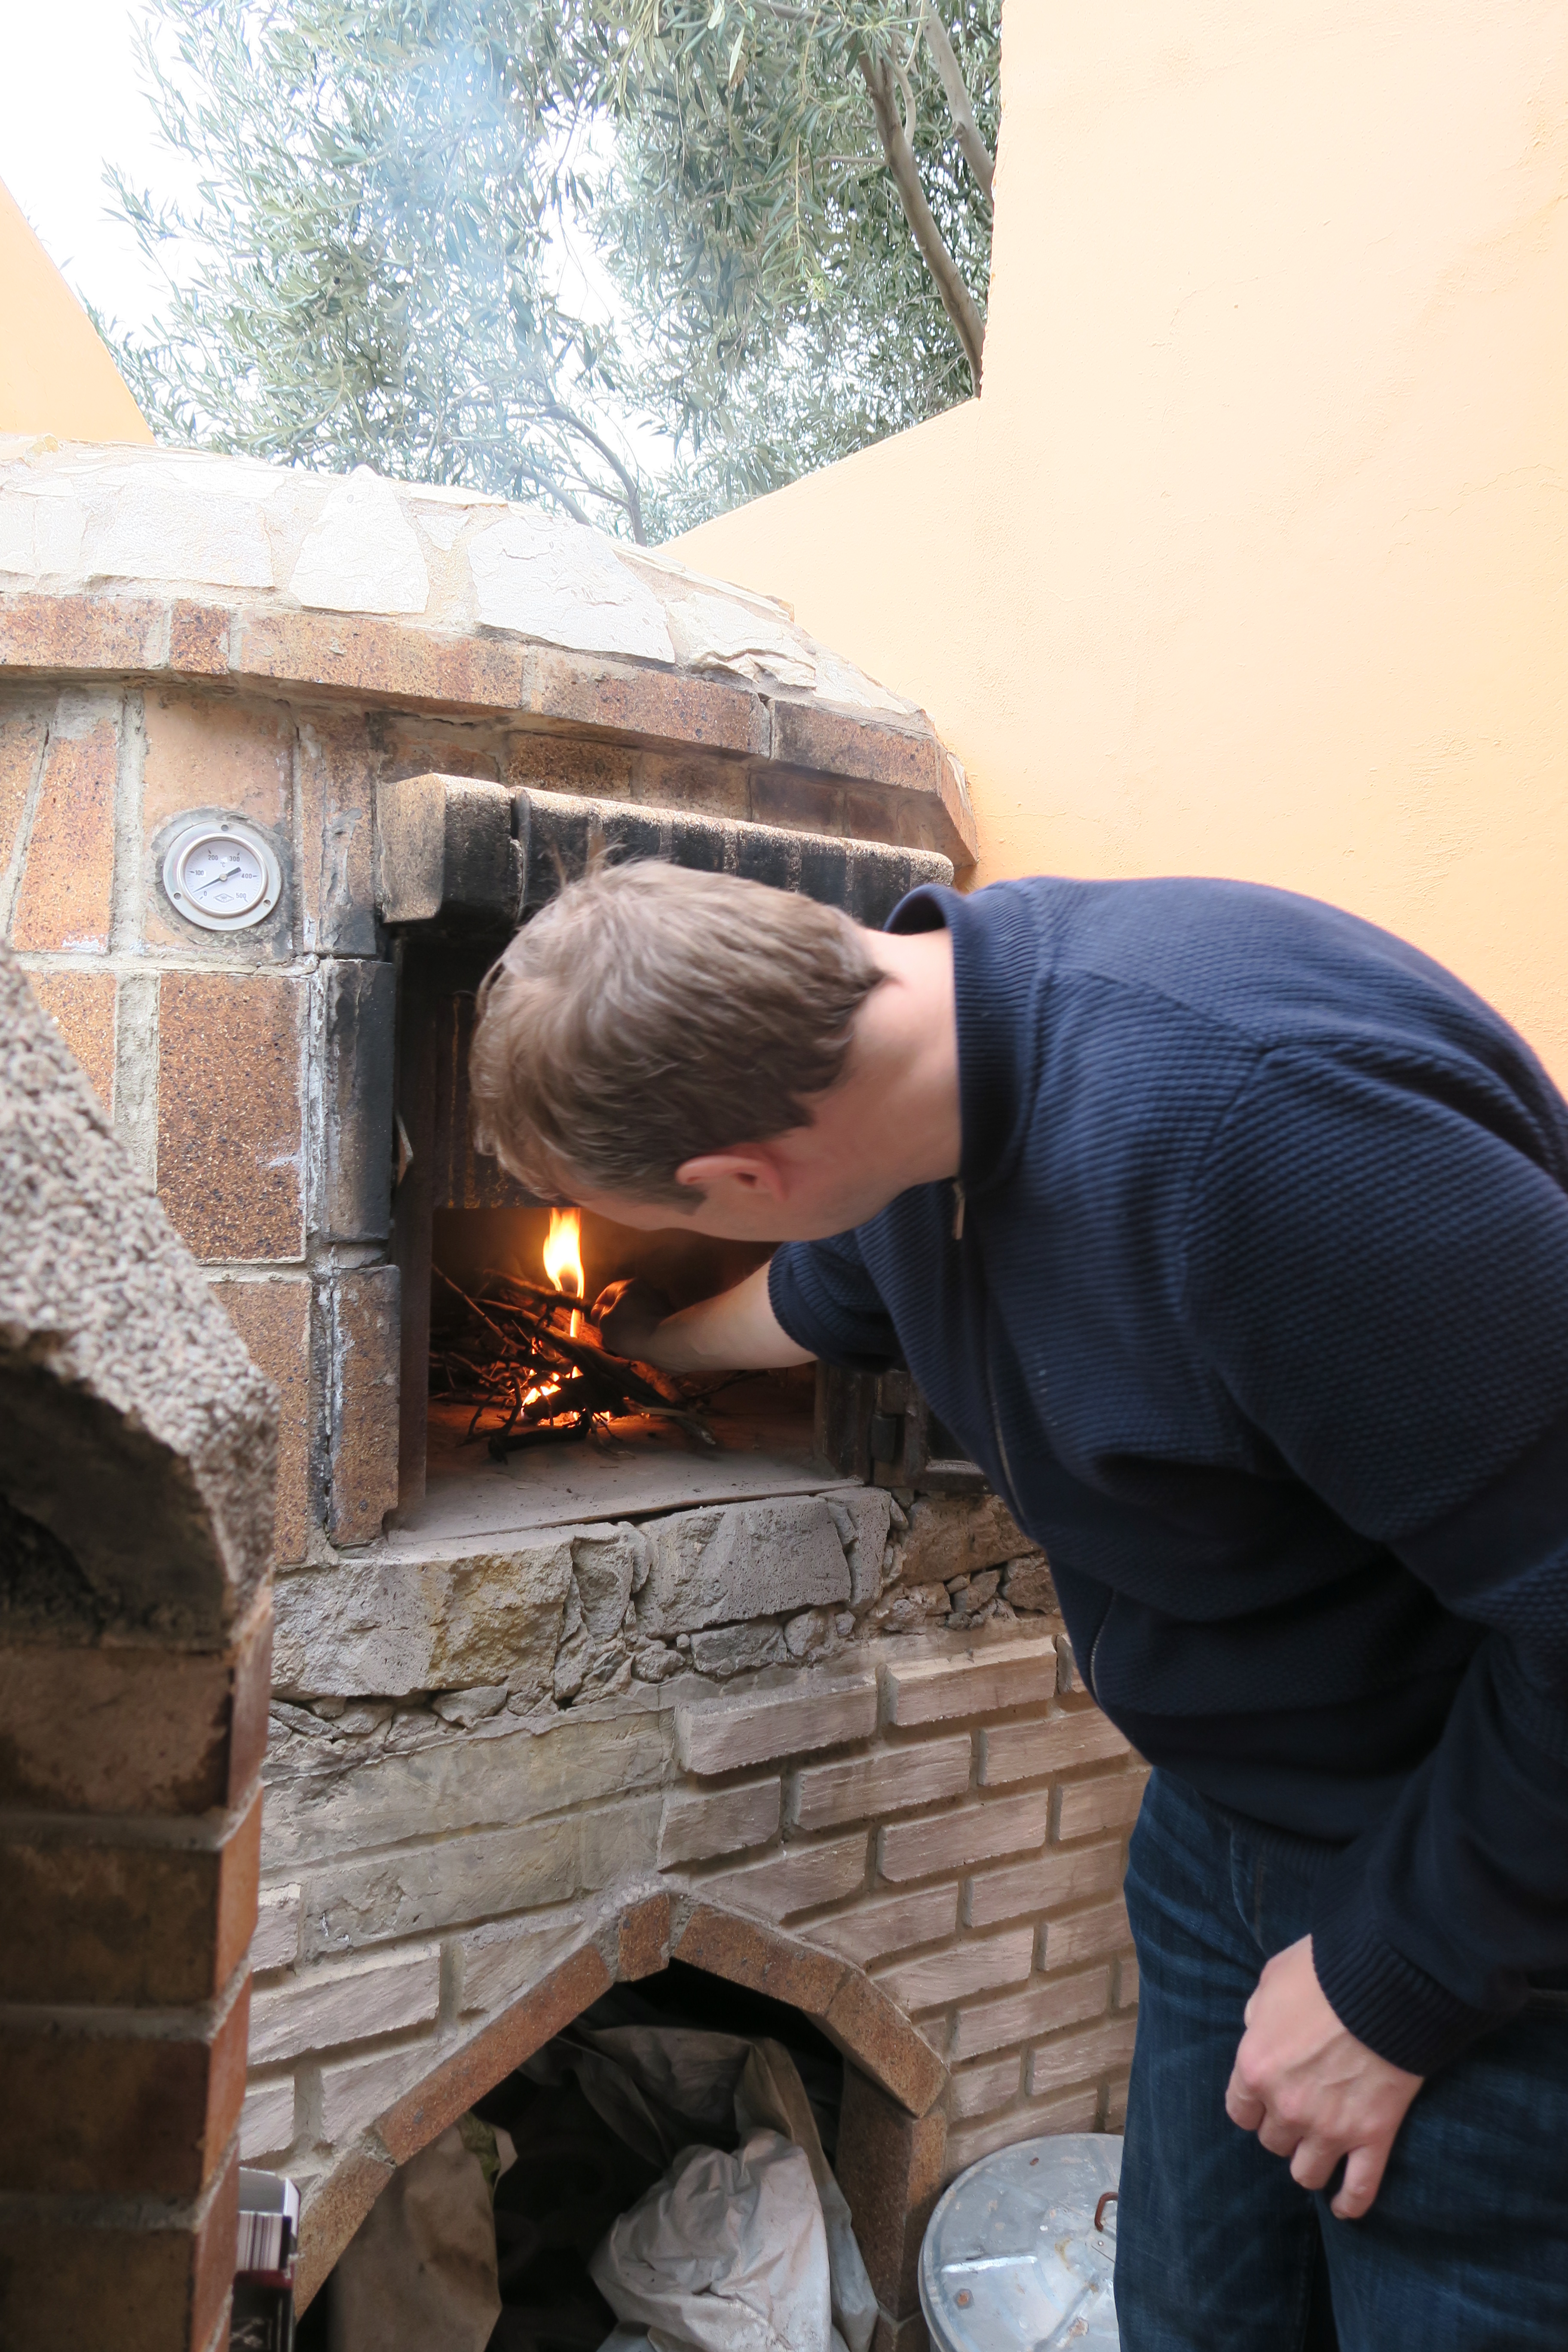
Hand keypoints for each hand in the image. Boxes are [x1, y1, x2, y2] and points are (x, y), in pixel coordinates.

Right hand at [591, 1277, 672, 1360]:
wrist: (666, 1343)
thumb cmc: (630, 1330)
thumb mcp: (606, 1323)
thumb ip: (600, 1315)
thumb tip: (599, 1309)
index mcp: (630, 1285)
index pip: (608, 1291)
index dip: (599, 1305)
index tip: (595, 1319)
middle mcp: (648, 1289)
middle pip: (625, 1302)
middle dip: (614, 1318)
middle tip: (606, 1334)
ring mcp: (662, 1304)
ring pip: (638, 1314)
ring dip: (628, 1326)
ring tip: (620, 1344)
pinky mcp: (672, 1319)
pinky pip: (650, 1323)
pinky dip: (641, 1331)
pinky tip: (636, 1345)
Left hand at [1225, 1934, 1422, 2218]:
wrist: (1385, 1982)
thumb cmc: (1323, 1972)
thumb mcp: (1271, 1982)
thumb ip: (1258, 2016)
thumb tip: (1259, 2032)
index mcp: (1255, 2068)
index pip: (1239, 2111)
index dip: (1253, 2105)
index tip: (1265, 2097)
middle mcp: (1287, 2106)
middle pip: (1273, 2142)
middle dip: (1283, 2127)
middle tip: (1300, 2109)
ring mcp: (1331, 2128)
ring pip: (1307, 2173)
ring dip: (1311, 2161)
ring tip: (1319, 2149)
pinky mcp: (1373, 2136)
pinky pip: (1360, 2188)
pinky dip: (1352, 2203)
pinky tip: (1345, 2207)